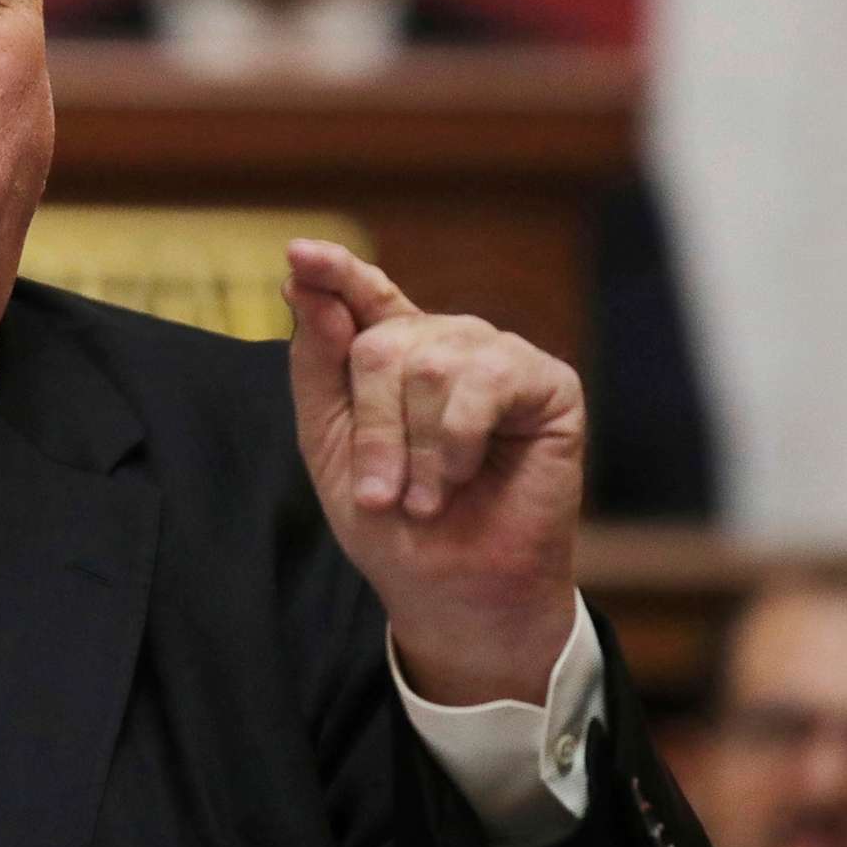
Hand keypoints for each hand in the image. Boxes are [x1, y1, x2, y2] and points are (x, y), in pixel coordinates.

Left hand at [281, 239, 582, 706]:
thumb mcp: (331, 443)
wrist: (455, 591)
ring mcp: (496, 357)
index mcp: (392, 352)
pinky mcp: (548, 382)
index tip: (299, 254)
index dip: (333, 272)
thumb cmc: (394, 523)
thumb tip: (305, 288)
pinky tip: (465, 476)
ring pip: (431, 363)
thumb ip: (318, 365)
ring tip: (426, 497)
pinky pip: (484, 382)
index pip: (360, 295)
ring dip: (417, 449)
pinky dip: (458, 442)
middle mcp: (445, 342)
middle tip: (385, 493)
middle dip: (375, 429)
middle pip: (381, 344)